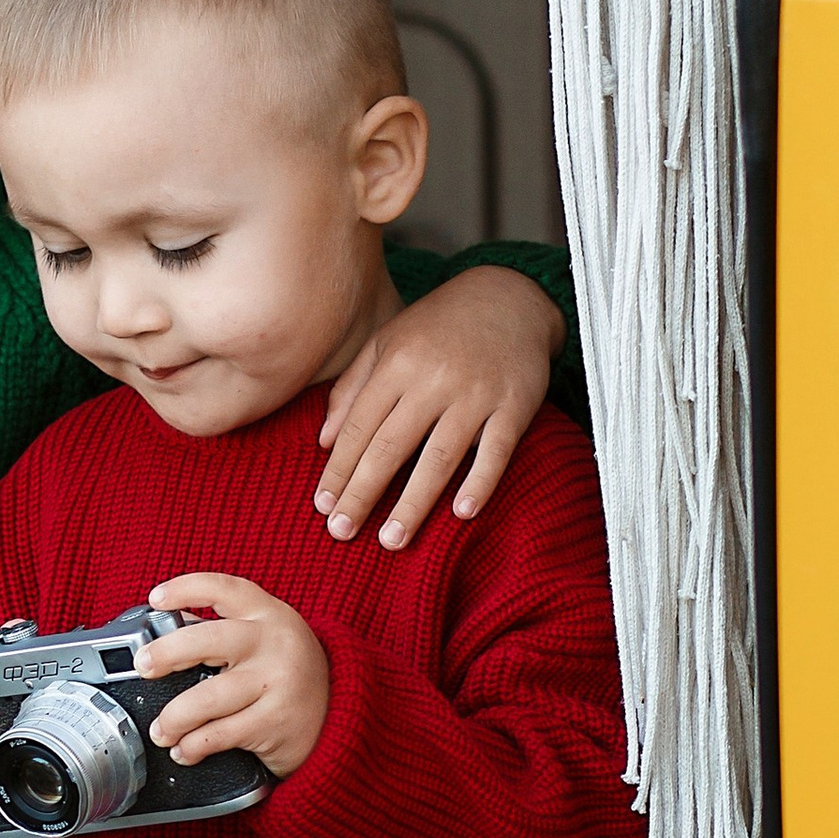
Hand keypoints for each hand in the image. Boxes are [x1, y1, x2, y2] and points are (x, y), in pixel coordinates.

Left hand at [141, 575, 330, 780]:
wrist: (343, 716)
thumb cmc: (288, 674)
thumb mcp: (266, 639)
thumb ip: (223, 632)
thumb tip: (164, 634)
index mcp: (268, 614)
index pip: (224, 589)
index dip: (185, 589)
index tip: (155, 599)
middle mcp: (274, 643)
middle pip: (207, 641)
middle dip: (166, 653)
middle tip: (144, 666)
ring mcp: (277, 682)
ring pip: (207, 698)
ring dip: (173, 718)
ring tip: (161, 730)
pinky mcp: (275, 721)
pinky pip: (220, 735)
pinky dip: (193, 746)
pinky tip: (184, 749)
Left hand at [316, 264, 562, 548]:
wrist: (510, 297)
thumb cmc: (438, 327)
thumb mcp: (387, 342)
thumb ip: (352, 388)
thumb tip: (323, 442)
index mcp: (397, 364)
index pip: (360, 427)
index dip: (339, 469)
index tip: (323, 507)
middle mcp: (434, 379)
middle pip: (391, 446)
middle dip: (363, 493)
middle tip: (341, 533)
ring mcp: (476, 394)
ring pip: (440, 456)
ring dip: (414, 502)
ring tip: (392, 540)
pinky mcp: (515, 405)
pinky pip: (496, 450)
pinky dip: (480, 482)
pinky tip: (461, 513)